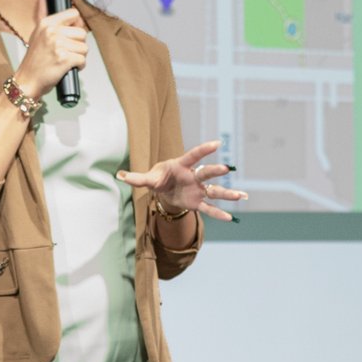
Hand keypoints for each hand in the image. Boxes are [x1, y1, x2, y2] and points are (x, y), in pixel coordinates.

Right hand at [13, 8, 87, 97]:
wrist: (27, 80)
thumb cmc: (34, 60)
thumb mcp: (37, 34)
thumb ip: (47, 19)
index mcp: (47, 23)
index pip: (74, 14)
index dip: (76, 25)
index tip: (72, 35)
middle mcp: (52, 31)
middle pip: (82, 33)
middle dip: (78, 45)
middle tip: (68, 52)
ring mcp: (58, 45)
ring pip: (84, 47)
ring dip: (79, 56)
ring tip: (67, 60)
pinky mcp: (64, 58)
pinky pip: (82, 59)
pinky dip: (79, 66)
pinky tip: (69, 67)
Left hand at [120, 140, 247, 221]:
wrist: (165, 191)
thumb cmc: (158, 178)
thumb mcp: (148, 179)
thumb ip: (137, 178)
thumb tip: (119, 175)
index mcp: (182, 166)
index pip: (193, 155)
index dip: (204, 149)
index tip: (217, 143)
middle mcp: (194, 177)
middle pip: (206, 173)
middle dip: (214, 171)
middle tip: (224, 168)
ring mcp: (198, 190)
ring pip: (214, 191)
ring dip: (227, 193)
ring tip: (242, 196)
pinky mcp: (198, 203)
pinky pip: (210, 208)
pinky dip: (219, 214)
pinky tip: (231, 218)